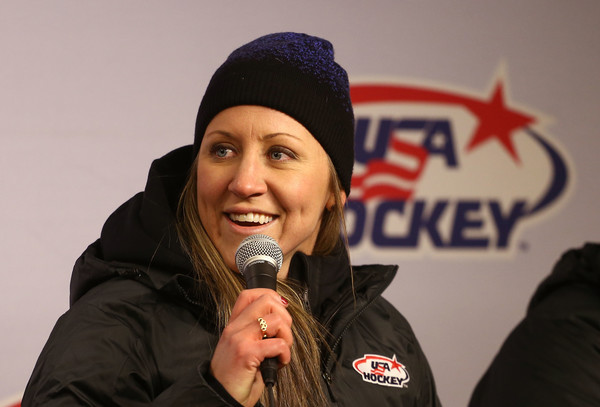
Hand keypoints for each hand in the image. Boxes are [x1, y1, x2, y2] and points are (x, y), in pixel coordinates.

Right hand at [210, 289, 291, 406]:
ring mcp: (240, 339)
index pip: (249, 295)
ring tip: (281, 352)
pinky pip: (278, 344)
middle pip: (266, 300)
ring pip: (276, 320)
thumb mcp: (242, 349)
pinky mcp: (246, 353)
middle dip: (284, 316)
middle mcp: (234, 328)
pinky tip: (280, 362)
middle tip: (282, 336)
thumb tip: (282, 324)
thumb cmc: (234, 378)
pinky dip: (285, 354)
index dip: (270, 296)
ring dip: (287, 337)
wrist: (219, 398)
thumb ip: (255, 334)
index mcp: (233, 326)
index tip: (280, 311)